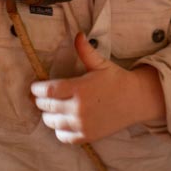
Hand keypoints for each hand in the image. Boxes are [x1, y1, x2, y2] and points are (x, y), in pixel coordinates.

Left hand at [30, 33, 165, 143]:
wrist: (135, 100)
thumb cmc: (116, 80)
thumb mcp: (100, 63)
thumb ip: (85, 50)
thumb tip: (77, 34)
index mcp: (80, 89)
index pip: (49, 90)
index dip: (38, 89)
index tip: (35, 86)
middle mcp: (78, 108)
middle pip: (47, 106)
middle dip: (40, 100)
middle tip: (39, 96)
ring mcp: (82, 124)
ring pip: (52, 122)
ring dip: (47, 115)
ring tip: (49, 108)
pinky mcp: (87, 136)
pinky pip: (64, 136)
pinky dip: (58, 130)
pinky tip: (60, 121)